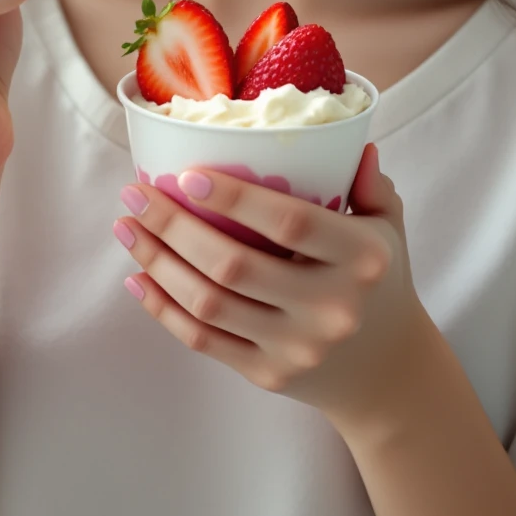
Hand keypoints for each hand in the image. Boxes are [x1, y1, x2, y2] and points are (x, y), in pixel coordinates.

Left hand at [114, 143, 428, 438]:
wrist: (387, 374)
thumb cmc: (380, 281)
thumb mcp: (389, 226)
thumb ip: (369, 183)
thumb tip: (349, 139)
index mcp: (360, 259)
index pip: (290, 223)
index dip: (236, 198)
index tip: (187, 173)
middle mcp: (329, 307)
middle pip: (234, 265)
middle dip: (173, 226)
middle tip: (134, 192)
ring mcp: (296, 348)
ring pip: (209, 304)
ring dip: (157, 263)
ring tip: (126, 227)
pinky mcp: (268, 376)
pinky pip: (204, 341)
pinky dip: (163, 308)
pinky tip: (137, 278)